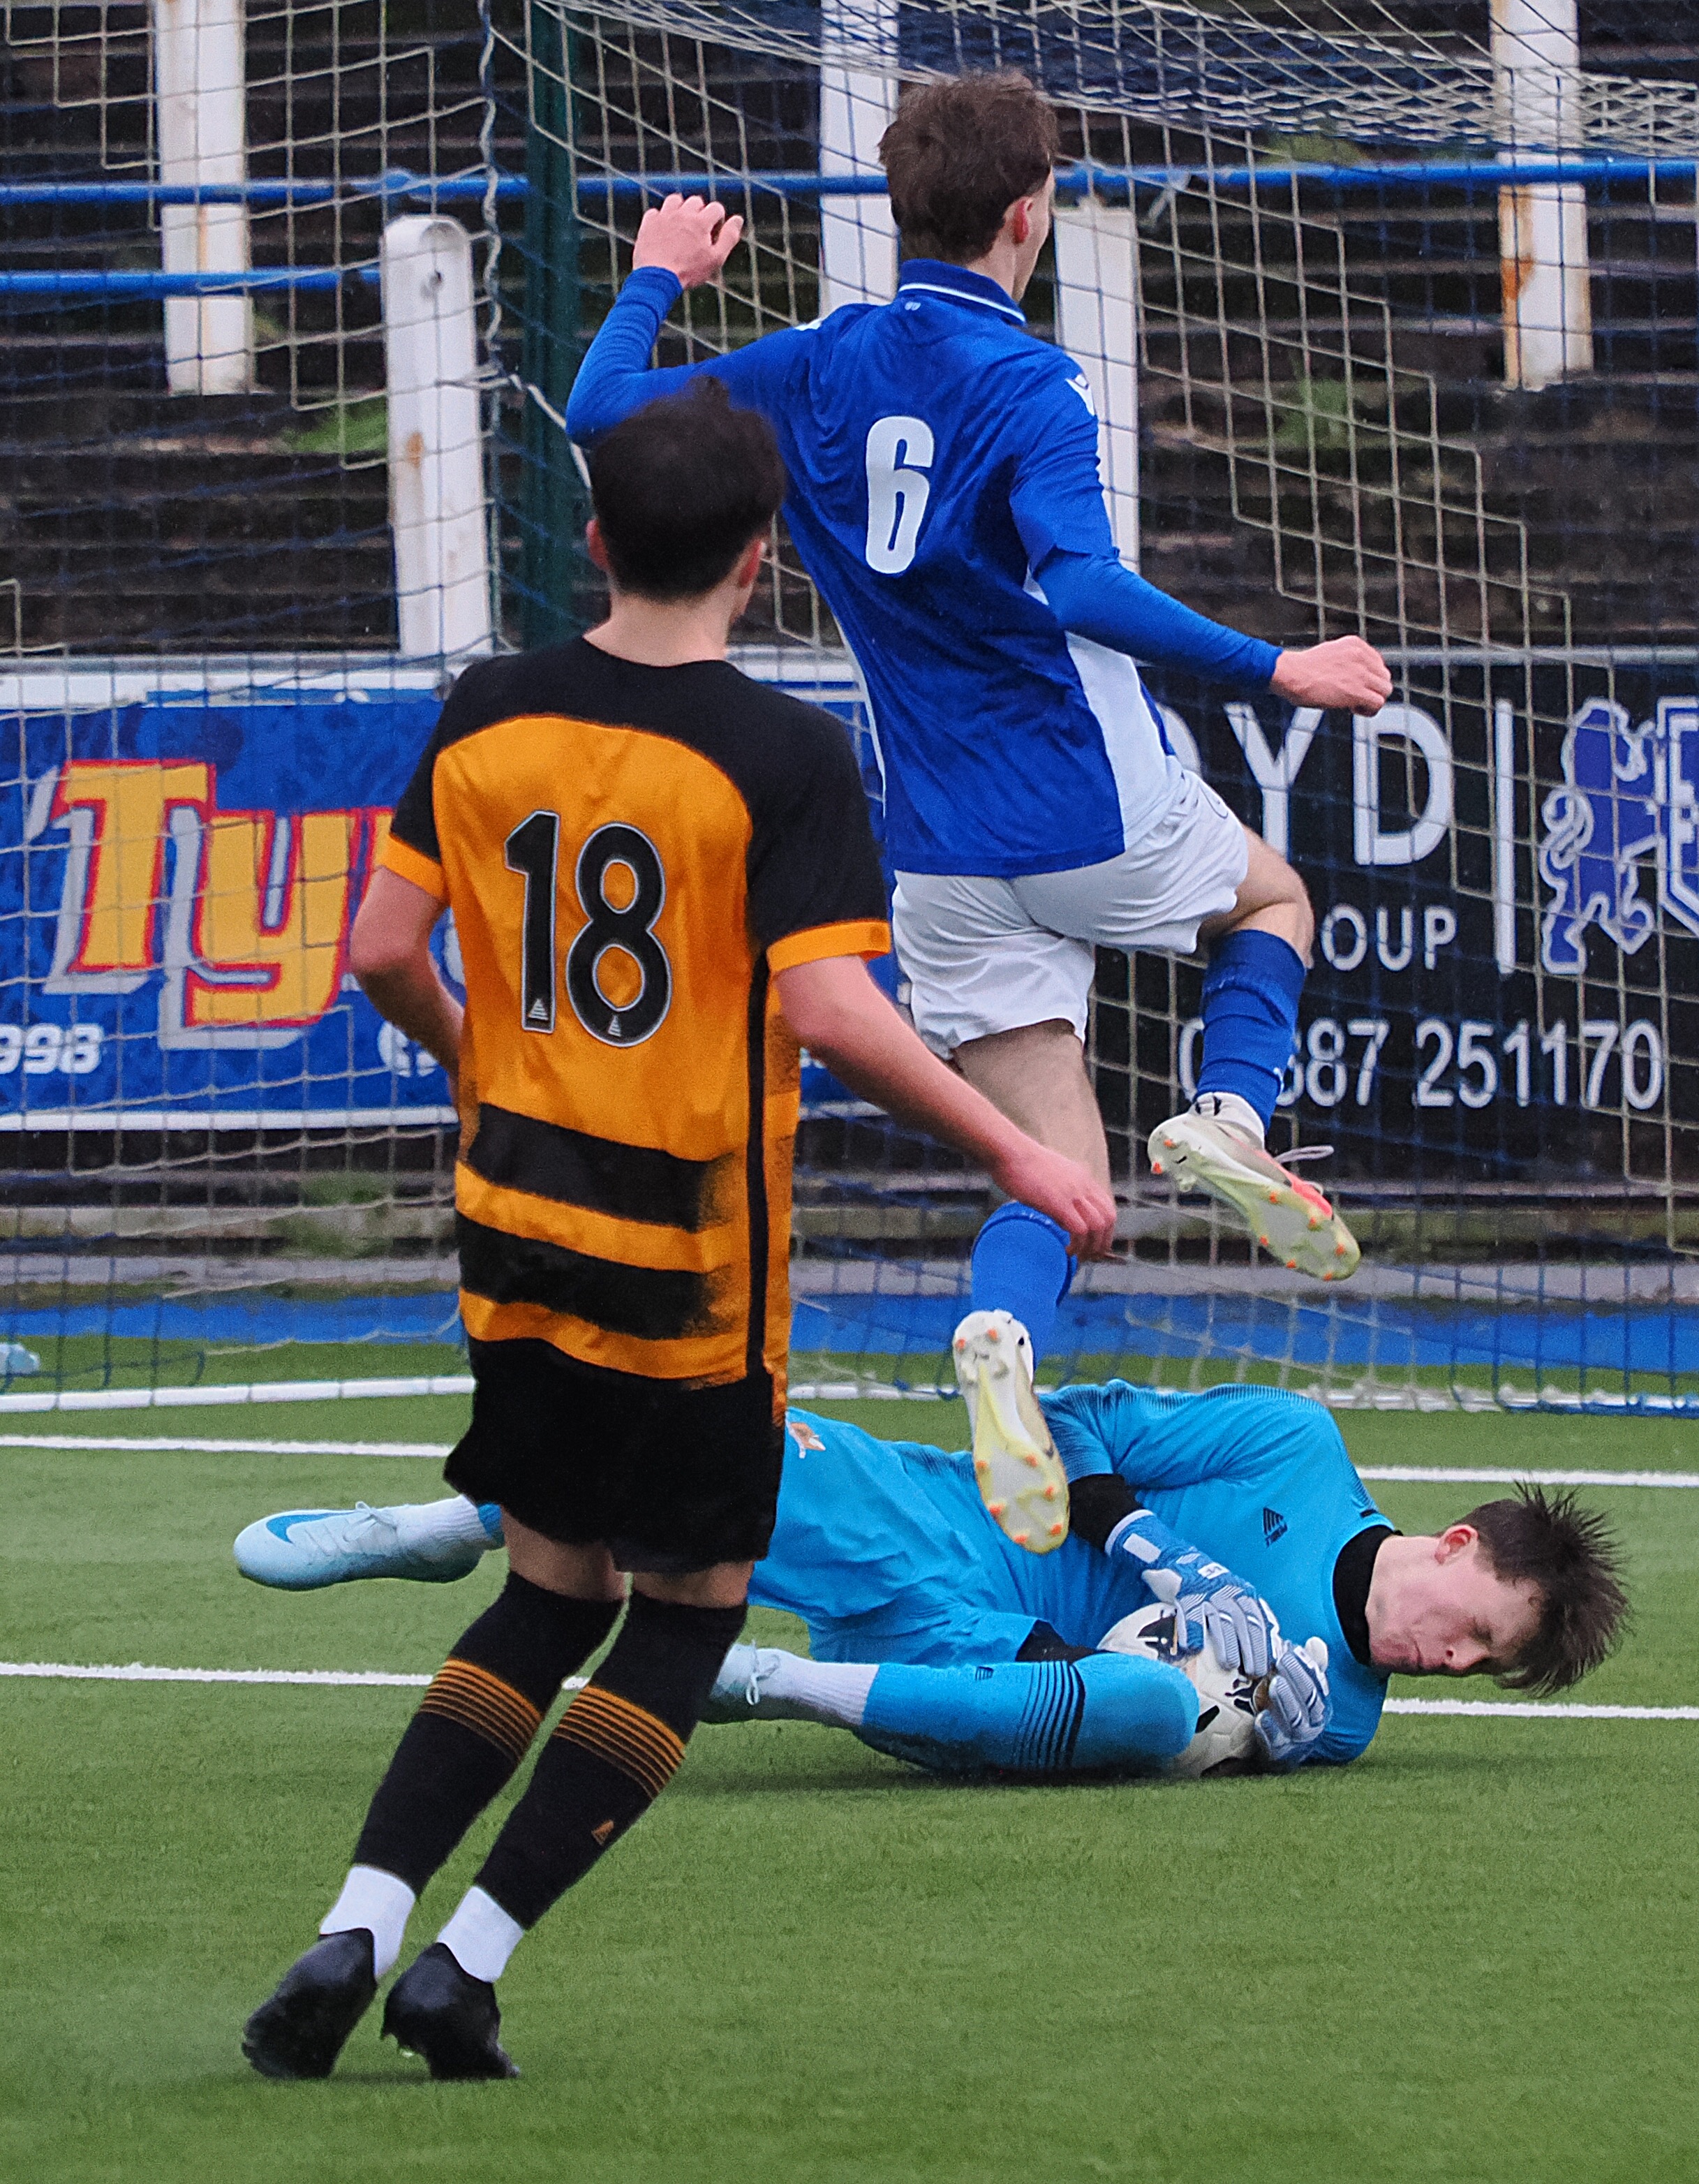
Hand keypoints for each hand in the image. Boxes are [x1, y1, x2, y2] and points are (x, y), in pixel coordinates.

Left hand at [632, 193, 745, 288]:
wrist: (658, 278)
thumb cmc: (689, 271)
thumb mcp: (716, 259)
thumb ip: (729, 237)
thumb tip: (738, 219)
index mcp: (701, 221)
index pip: (716, 208)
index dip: (718, 219)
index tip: (714, 232)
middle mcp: (683, 213)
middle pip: (696, 201)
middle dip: (700, 212)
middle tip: (697, 230)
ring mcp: (664, 216)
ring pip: (675, 201)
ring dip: (680, 209)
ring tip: (681, 225)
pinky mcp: (649, 223)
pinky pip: (655, 212)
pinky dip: (660, 218)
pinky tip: (663, 230)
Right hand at [987, 1140, 1117, 1260]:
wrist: (1010, 1152)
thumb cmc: (1021, 1162)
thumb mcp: (1050, 1174)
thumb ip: (1059, 1190)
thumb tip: (1057, 1210)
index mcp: (1082, 1178)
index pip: (1107, 1206)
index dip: (1105, 1228)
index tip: (1095, 1242)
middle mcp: (1083, 1185)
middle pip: (1108, 1218)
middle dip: (1103, 1242)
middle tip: (1091, 1255)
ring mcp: (1073, 1194)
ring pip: (1098, 1227)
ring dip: (1091, 1247)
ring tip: (1078, 1256)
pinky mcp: (1059, 1203)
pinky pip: (1079, 1230)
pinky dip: (1077, 1245)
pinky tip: (1067, 1250)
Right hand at [1111, 1515, 1278, 1674]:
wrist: (1176, 1559)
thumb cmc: (1207, 1589)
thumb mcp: (1231, 1597)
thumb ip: (1244, 1617)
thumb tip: (1261, 1649)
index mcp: (1242, 1594)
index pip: (1258, 1621)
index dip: (1262, 1645)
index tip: (1265, 1667)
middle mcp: (1228, 1591)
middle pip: (1243, 1622)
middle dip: (1249, 1648)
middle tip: (1251, 1671)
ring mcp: (1207, 1591)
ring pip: (1221, 1619)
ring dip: (1227, 1643)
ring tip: (1229, 1665)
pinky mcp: (1185, 1591)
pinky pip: (1191, 1613)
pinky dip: (1193, 1631)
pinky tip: (1193, 1648)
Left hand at [1253, 1637, 1331, 1767]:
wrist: (1272, 1747)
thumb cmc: (1283, 1707)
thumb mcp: (1295, 1686)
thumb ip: (1306, 1666)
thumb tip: (1316, 1642)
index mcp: (1319, 1705)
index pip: (1319, 1684)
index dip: (1308, 1666)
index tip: (1292, 1649)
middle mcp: (1312, 1724)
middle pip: (1310, 1700)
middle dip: (1298, 1679)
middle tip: (1281, 1660)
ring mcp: (1296, 1741)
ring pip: (1297, 1721)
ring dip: (1286, 1701)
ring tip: (1274, 1684)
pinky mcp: (1279, 1755)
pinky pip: (1276, 1745)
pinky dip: (1270, 1731)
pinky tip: (1260, 1717)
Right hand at [1270, 636, 1391, 715]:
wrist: (1291, 674)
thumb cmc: (1302, 669)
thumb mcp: (1329, 654)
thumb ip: (1346, 661)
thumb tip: (1354, 678)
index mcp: (1355, 644)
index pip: (1378, 664)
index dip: (1368, 679)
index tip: (1353, 686)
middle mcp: (1362, 656)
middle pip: (1384, 677)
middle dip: (1372, 689)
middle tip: (1355, 697)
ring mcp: (1361, 673)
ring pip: (1385, 690)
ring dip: (1372, 700)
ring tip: (1355, 704)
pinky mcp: (1357, 691)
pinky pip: (1377, 703)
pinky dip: (1369, 710)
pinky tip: (1353, 709)